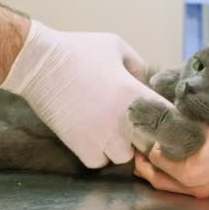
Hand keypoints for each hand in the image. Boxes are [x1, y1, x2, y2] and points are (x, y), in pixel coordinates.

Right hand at [0, 20, 165, 167]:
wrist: (40, 64)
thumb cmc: (78, 50)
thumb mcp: (116, 46)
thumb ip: (138, 65)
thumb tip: (145, 82)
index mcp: (135, 93)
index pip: (168, 118)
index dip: (166, 119)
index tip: (157, 115)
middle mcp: (122, 120)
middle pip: (149, 144)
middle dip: (143, 136)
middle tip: (131, 124)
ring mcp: (102, 136)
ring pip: (123, 157)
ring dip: (119, 147)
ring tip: (109, 131)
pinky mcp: (80, 146)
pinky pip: (99, 163)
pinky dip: (98, 155)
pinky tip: (92, 138)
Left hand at [134, 125, 208, 197]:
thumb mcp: (202, 127)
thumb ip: (178, 130)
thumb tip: (162, 125)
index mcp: (189, 171)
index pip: (157, 159)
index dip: (149, 145)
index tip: (147, 134)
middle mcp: (193, 186)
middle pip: (158, 180)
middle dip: (144, 166)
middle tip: (137, 152)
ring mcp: (203, 191)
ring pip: (169, 186)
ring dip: (157, 172)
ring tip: (149, 158)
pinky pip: (183, 186)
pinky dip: (172, 176)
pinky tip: (171, 162)